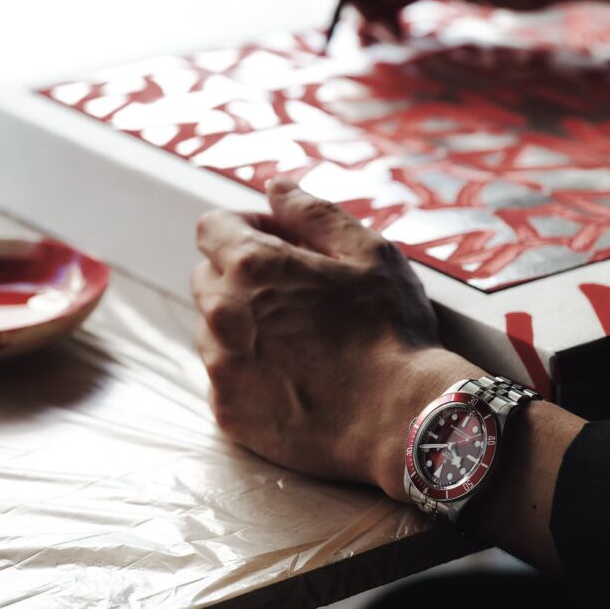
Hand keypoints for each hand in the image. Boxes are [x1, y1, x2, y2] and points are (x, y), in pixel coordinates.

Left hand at [192, 178, 475, 500]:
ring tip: (300, 339)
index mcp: (252, 265)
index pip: (212, 227)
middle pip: (208, 275)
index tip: (280, 243)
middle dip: (242, 274)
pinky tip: (295, 377)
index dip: (246, 227)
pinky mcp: (228, 412)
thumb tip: (275, 187)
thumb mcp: (367, 252)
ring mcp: (221, 367)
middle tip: (297, 291)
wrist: (402, 421)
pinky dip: (249, 370)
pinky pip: (224, 377)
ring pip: (213, 328)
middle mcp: (223, 314)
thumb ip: (313, 212)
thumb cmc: (391, 331)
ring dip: (243, 323)